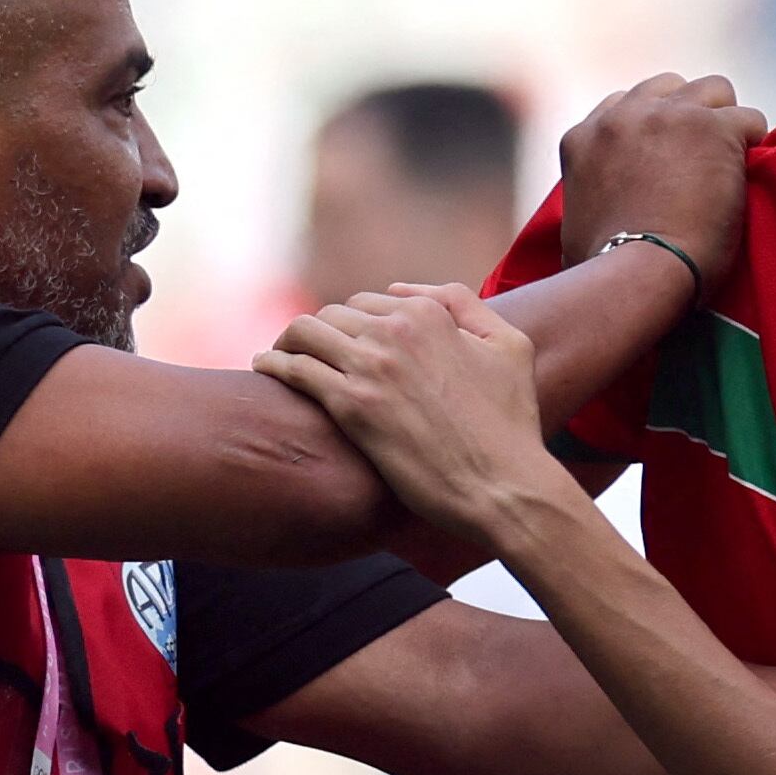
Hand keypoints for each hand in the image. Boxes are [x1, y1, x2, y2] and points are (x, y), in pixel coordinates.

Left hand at [256, 285, 553, 545]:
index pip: (370, 302)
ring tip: (277, 356)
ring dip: (287, 341)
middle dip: (318, 331)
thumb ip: (463, 304)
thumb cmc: (512, 424)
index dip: (353, 323)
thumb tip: (405, 289)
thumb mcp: (509, 346)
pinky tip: (263, 369)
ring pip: (306, 332)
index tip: (341, 343)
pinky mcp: (352, 406)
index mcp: (430, 314)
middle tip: (305, 353)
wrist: (503, 486)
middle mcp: (396, 331)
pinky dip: (273, 364)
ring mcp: (371, 366)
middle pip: (333, 314)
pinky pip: (295, 370)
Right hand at [560, 74, 768, 290]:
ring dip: (723, 120)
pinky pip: (749, 120)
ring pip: (713, 89)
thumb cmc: (603, 270)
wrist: (636, 274)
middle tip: (701, 156)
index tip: (666, 157)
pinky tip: (749, 175)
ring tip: (729, 159)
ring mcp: (670, 117)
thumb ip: (589, 199)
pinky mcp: (713, 129)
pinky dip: (753, 144)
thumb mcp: (573, 224)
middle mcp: (623, 117)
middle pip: (669, 87)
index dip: (652, 130)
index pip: (623, 105)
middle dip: (688, 114)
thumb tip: (600, 218)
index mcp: (583, 138)